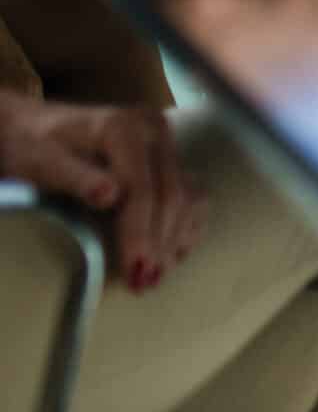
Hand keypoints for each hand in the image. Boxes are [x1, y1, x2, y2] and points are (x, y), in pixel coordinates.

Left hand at [0, 97, 204, 287]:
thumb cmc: (31, 147)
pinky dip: (186, 226)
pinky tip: (171, 252)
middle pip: (170, 195)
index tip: (135, 270)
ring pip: (189, 197)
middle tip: (146, 283)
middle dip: (159, 243)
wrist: (32, 127)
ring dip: (175, 239)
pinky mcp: (171, 158)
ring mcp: (166, 144)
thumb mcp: (40, 161)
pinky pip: (193, 196)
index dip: (140, 232)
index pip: (142, 188)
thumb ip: (73, 176)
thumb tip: (109, 195)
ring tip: (157, 275)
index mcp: (123, 127)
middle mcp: (153, 131)